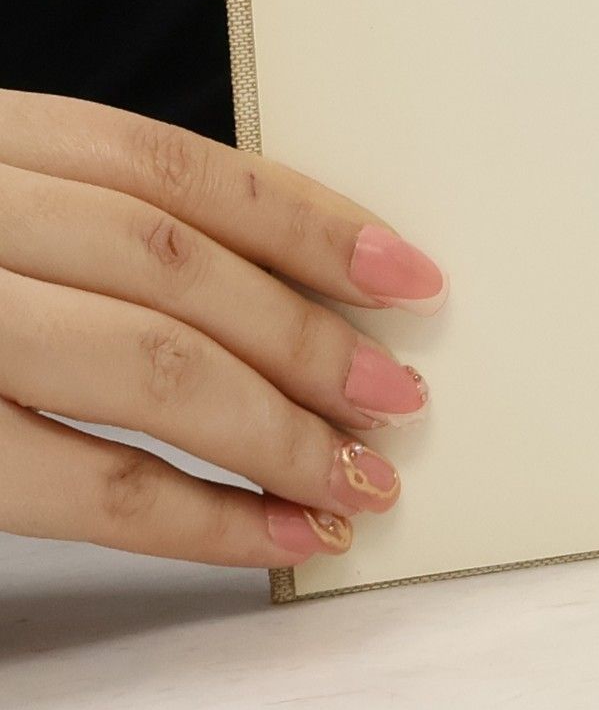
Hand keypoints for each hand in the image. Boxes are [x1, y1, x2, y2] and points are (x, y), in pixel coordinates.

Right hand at [0, 91, 444, 565]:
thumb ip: (90, 222)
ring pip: (141, 370)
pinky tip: (274, 540)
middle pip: (175, 270)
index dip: (310, 221)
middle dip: (305, 339)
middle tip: (398, 398)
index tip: (411, 275)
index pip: (180, 169)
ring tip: (358, 481)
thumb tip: (285, 286)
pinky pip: (75, 488)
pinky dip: (195, 520)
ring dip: (273, 434)